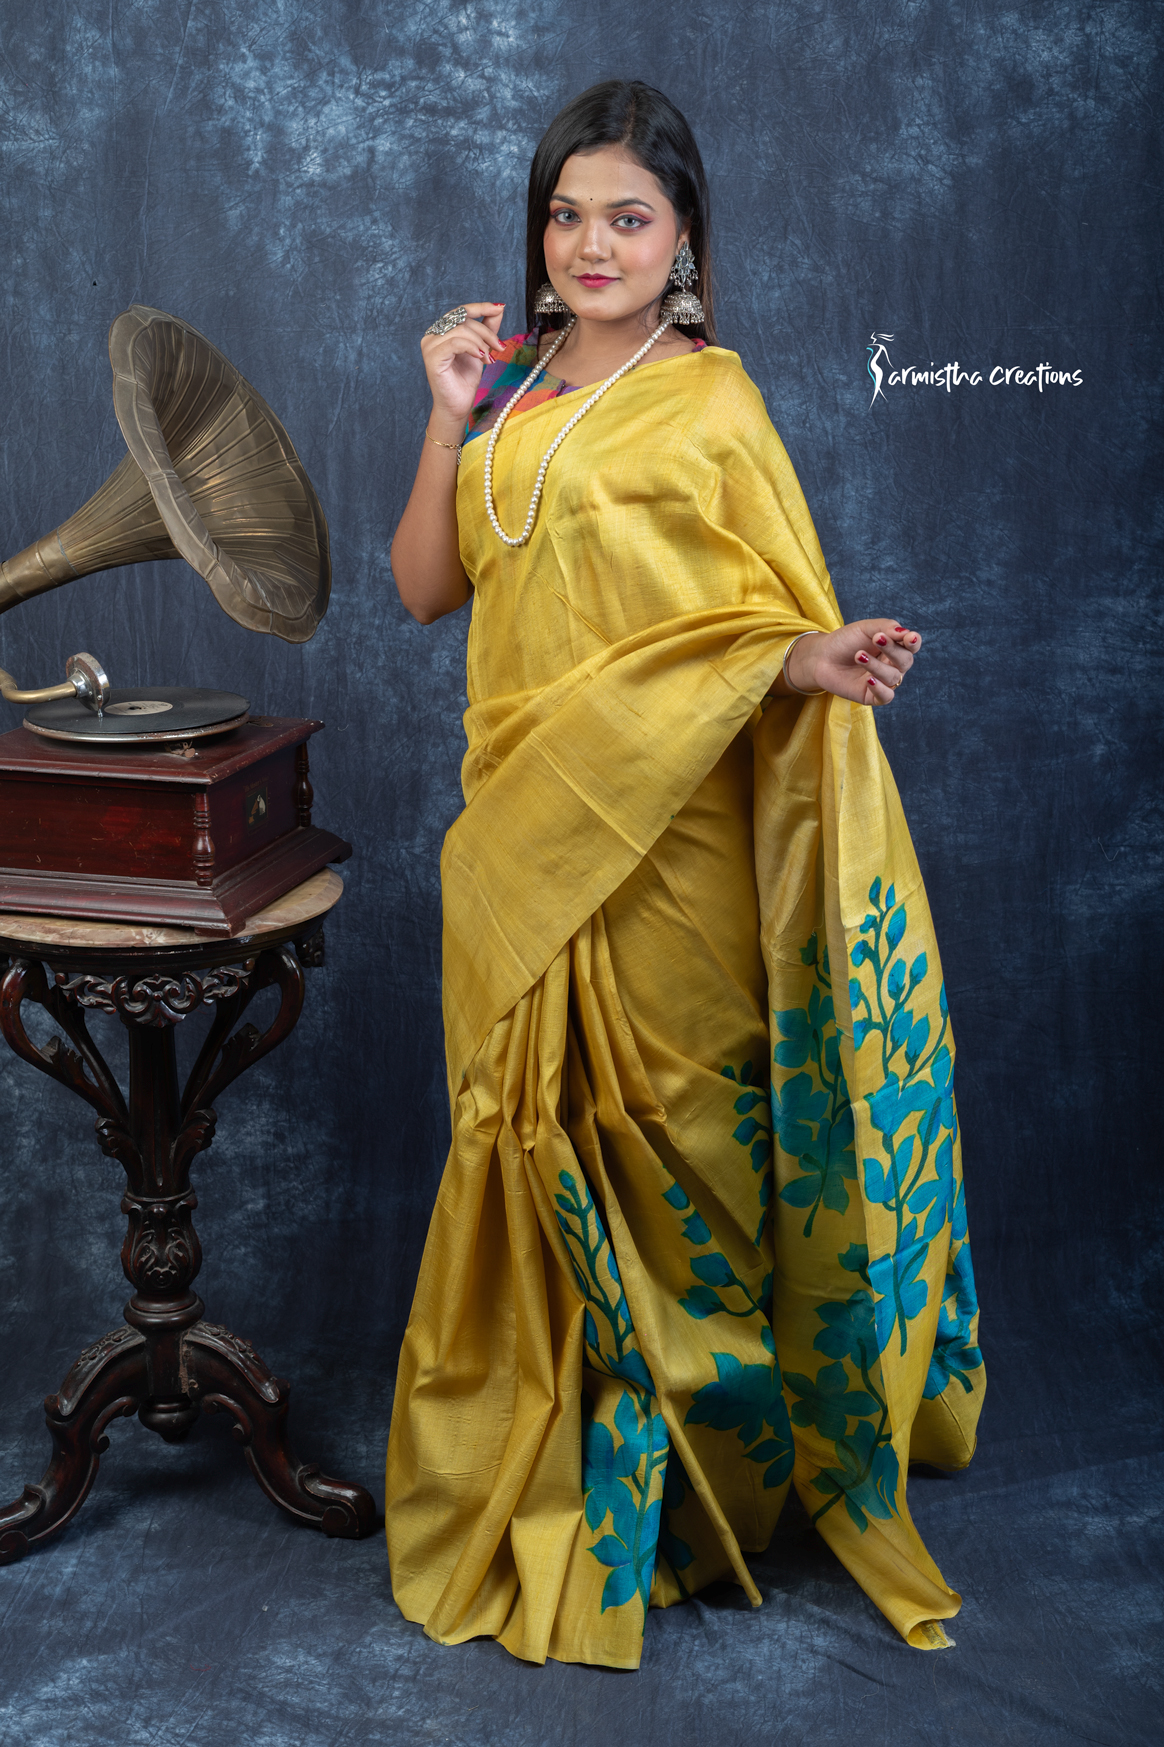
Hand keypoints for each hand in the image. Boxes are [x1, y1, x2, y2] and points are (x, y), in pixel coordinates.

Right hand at [421, 301, 506, 432]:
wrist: (457, 406)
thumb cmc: (465, 380)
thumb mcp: (481, 349)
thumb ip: (487, 329)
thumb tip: (499, 309)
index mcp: (442, 331)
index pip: (462, 311)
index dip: (481, 307)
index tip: (500, 307)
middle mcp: (432, 334)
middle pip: (464, 320)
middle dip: (486, 332)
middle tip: (499, 347)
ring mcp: (430, 345)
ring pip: (461, 331)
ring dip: (481, 343)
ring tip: (489, 358)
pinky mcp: (432, 357)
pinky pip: (455, 343)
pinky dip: (472, 348)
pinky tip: (481, 358)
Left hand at [787, 619, 922, 705]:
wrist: (821, 657)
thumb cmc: (845, 641)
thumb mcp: (865, 628)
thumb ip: (887, 628)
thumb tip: (907, 633)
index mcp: (894, 647)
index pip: (911, 646)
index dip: (913, 642)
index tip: (909, 638)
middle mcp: (892, 665)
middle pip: (905, 661)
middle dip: (892, 649)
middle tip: (876, 638)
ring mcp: (883, 681)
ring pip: (893, 677)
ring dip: (877, 665)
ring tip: (858, 655)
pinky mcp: (871, 696)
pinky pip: (886, 697)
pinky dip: (880, 689)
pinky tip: (868, 680)